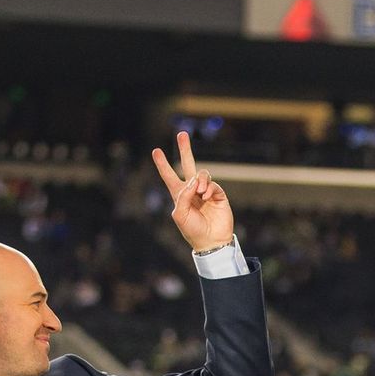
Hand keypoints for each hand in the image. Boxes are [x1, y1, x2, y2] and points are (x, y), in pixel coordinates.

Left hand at [151, 130, 234, 251]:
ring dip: (200, 180)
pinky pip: (212, 184)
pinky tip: (206, 197)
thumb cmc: (192, 231)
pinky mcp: (218, 194)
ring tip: (200, 192)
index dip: (162, 164)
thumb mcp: (180, 214)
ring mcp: (206, 192)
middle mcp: (192, 191)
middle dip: (185, 149)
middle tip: (182, 134)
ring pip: (202, 174)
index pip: (169, 176)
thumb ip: (183, 195)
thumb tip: (194, 180)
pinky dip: (208, 188)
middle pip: (188, 165)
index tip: (156, 151)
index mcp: (179, 195)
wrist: (211, 241)